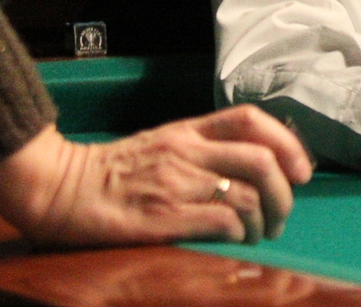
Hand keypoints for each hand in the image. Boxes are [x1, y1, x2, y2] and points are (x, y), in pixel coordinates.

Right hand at [0, 106, 314, 246]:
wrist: (59, 188)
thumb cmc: (110, 173)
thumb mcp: (159, 145)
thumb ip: (198, 149)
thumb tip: (247, 169)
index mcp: (187, 130)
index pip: (251, 119)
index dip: (287, 142)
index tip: (300, 170)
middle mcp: (187, 151)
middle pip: (261, 160)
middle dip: (286, 193)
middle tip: (283, 216)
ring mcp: (177, 183)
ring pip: (248, 195)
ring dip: (265, 221)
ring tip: (259, 235)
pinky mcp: (164, 217)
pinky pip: (223, 222)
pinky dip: (241, 233)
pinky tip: (235, 241)